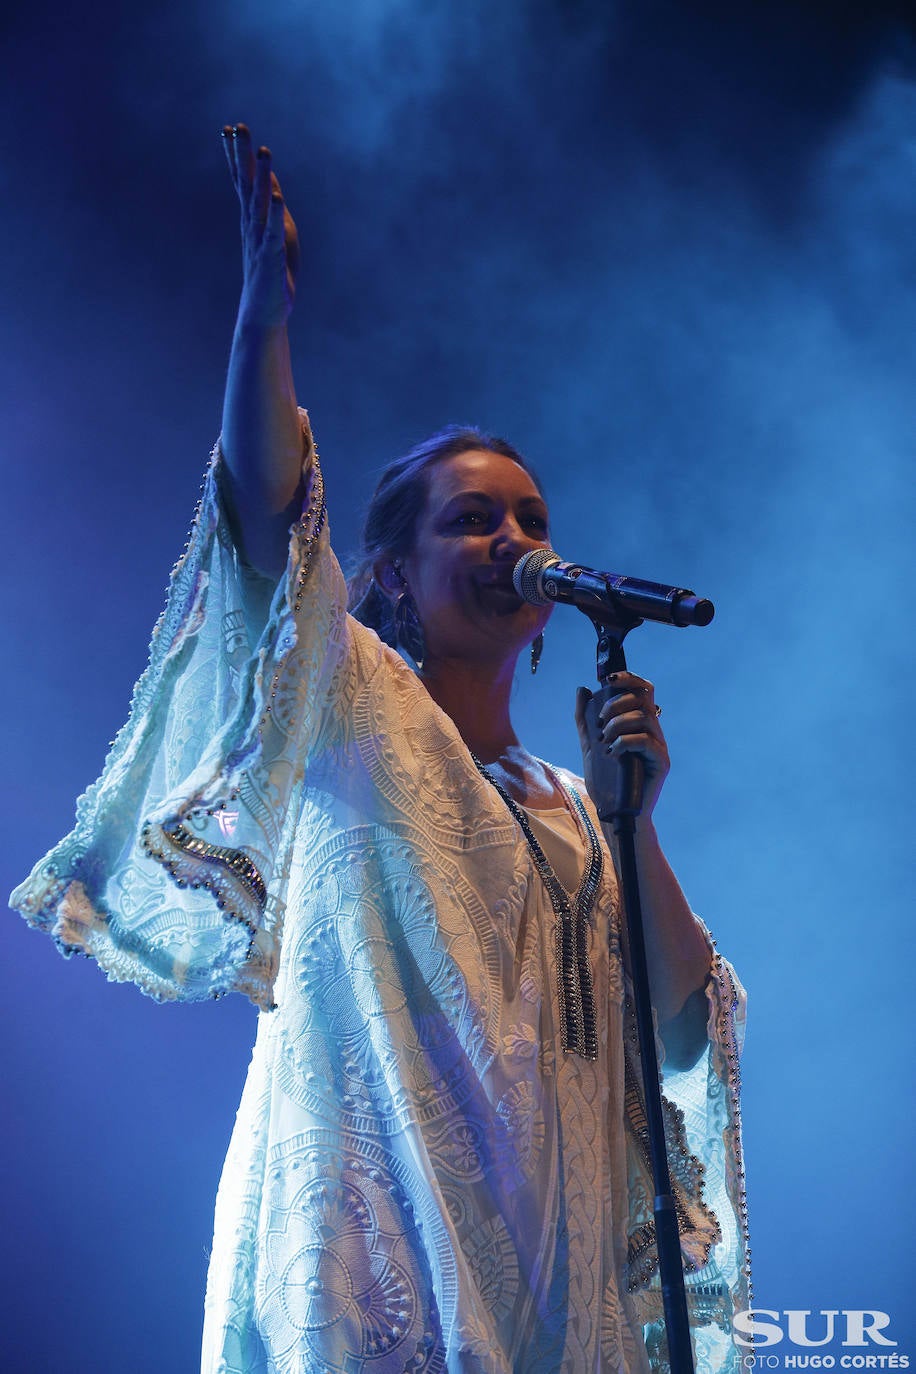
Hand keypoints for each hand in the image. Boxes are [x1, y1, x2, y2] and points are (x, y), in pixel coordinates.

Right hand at [222, 123, 299, 327]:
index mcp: (251, 219)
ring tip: (264, 152)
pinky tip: (278, 197)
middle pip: (246, 185)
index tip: (230, 128)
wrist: (264, 313)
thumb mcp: (277, 234)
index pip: (242, 181)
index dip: (236, 155)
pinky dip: (276, 215)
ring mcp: (260, 241)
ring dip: (263, 178)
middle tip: (239, 127)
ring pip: (261, 204)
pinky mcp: (271, 258)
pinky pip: (274, 233)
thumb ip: (273, 208)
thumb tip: (272, 182)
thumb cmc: (272, 274)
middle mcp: (252, 226)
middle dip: (243, 156)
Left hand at [575, 674, 669, 821]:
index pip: (642, 690)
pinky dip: (624, 741)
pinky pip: (645, 741)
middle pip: (643, 698)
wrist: (614, 812)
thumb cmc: (606, 780)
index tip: (608, 679)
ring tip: (604, 741)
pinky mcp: (661, 762)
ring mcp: (658, 746)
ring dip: (617, 724)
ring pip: (644, 717)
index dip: (628, 678)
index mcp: (638, 724)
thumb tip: (583, 689)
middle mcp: (652, 731)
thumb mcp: (589, 745)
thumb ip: (585, 718)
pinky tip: (612, 753)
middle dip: (617, 703)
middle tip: (600, 722)